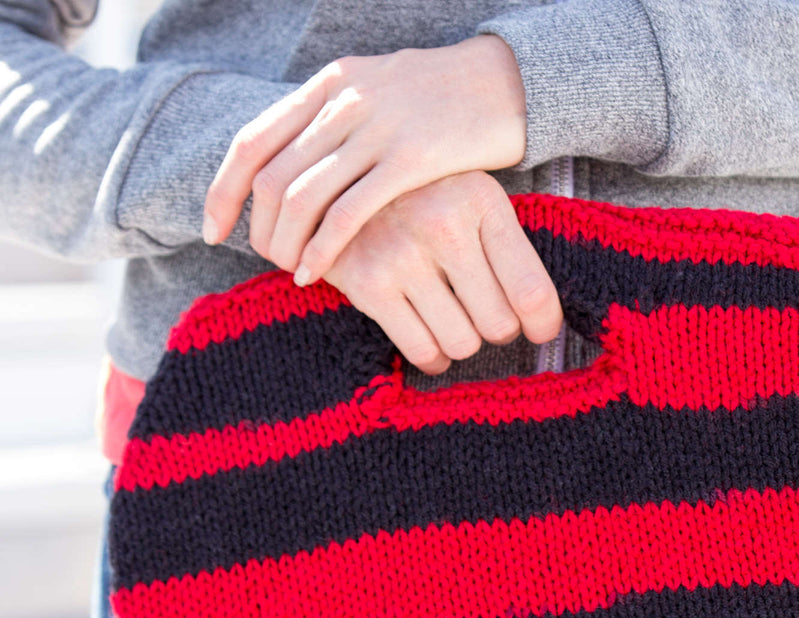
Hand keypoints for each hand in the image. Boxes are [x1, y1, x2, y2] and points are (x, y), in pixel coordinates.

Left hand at [203, 36, 526, 284]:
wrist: (504, 83)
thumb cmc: (443, 101)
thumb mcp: (377, 94)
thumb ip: (336, 120)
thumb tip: (298, 162)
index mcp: (328, 86)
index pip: (253, 141)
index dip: (224, 190)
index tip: (215, 228)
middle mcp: (342, 103)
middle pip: (271, 175)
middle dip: (258, 228)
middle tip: (264, 261)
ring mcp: (374, 130)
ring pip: (302, 196)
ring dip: (287, 244)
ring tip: (291, 271)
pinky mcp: (409, 160)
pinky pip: (348, 212)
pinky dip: (323, 248)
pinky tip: (318, 274)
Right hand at [322, 171, 561, 374]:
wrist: (339, 181)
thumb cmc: (423, 200)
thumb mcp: (470, 200)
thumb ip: (506, 248)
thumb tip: (542, 319)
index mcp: (480, 200)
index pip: (531, 289)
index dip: (543, 324)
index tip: (539, 330)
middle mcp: (442, 223)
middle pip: (499, 324)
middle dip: (498, 329)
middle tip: (484, 315)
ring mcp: (401, 253)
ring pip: (463, 343)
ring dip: (463, 343)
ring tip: (453, 320)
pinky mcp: (367, 283)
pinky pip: (422, 350)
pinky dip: (433, 358)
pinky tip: (432, 341)